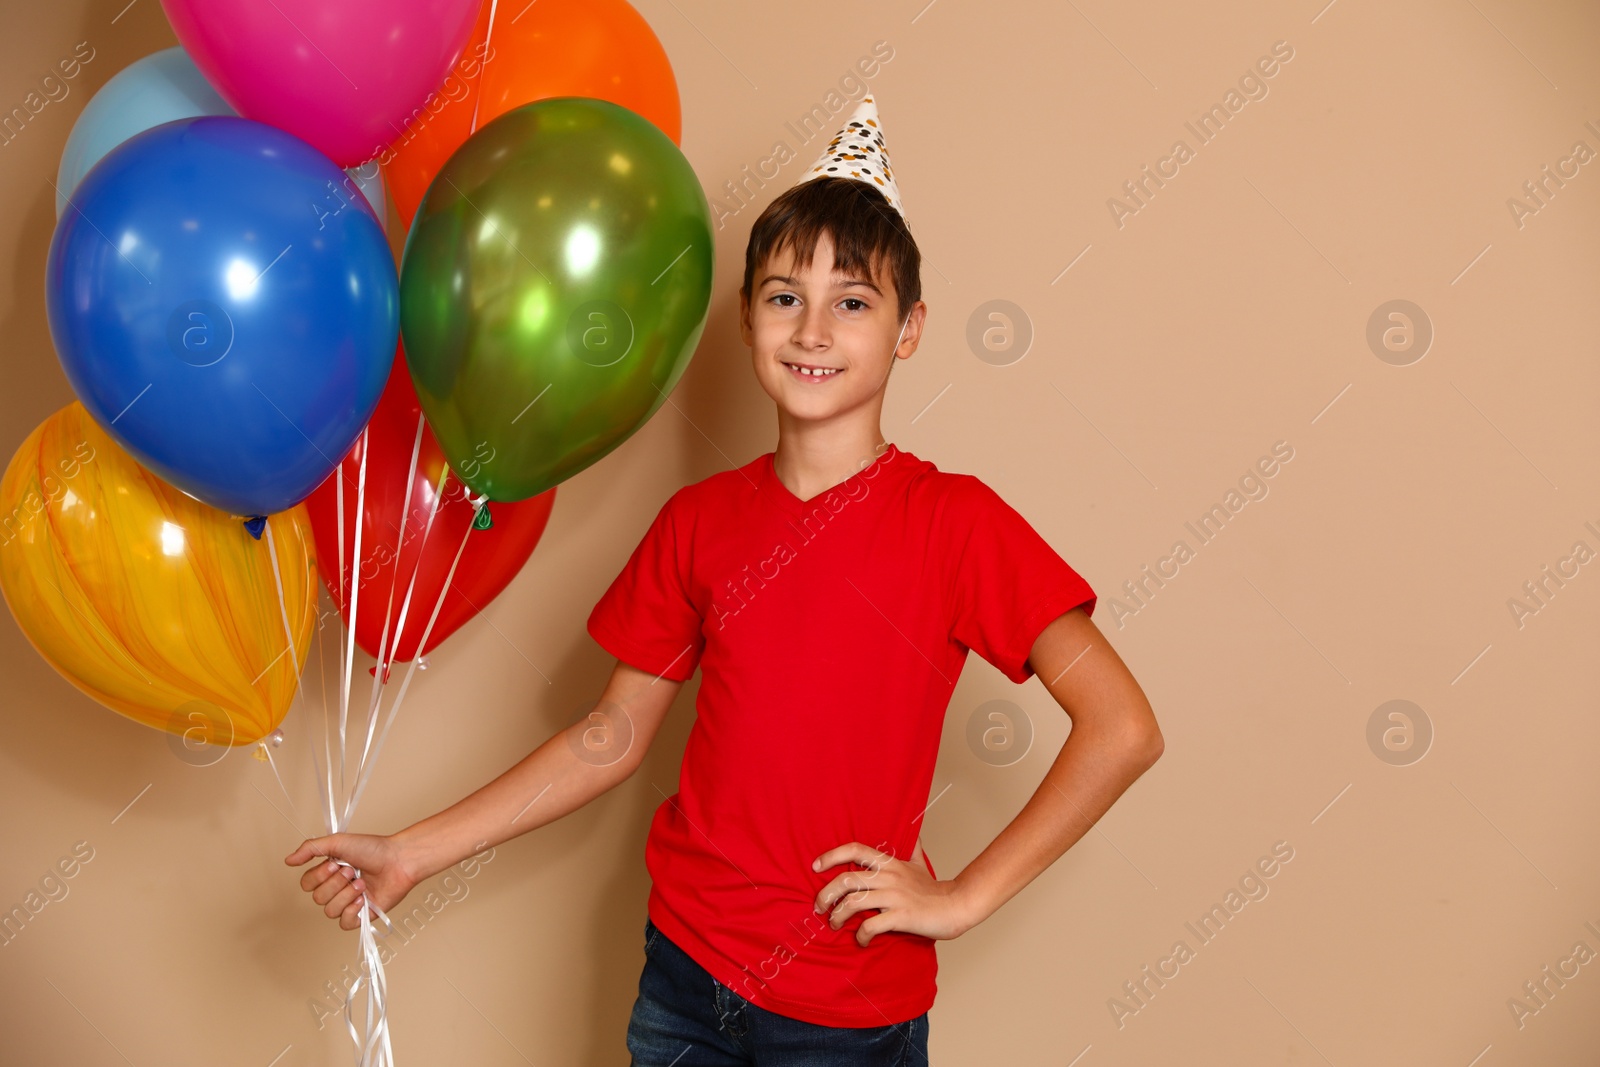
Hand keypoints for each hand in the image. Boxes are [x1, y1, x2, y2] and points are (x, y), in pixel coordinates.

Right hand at [284, 833, 416, 931]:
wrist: (398, 860)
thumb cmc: (373, 849)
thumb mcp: (338, 842)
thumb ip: (310, 848)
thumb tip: (288, 860)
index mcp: (328, 873)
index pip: (306, 884)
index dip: (319, 876)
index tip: (336, 863)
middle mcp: (336, 889)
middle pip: (317, 899)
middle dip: (336, 883)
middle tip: (353, 871)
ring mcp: (348, 903)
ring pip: (330, 911)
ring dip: (347, 894)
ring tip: (362, 883)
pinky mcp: (362, 915)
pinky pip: (344, 923)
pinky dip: (352, 910)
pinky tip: (362, 899)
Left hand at [812, 841, 975, 947]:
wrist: (956, 906)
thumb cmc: (934, 889)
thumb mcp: (920, 863)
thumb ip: (911, 848)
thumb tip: (911, 832)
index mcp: (890, 863)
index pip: (855, 850)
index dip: (832, 856)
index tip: (816, 866)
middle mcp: (889, 877)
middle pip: (846, 879)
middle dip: (826, 894)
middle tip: (819, 906)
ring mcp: (895, 897)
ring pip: (854, 902)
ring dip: (838, 916)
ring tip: (834, 924)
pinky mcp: (901, 916)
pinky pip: (871, 926)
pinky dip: (860, 935)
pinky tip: (861, 940)